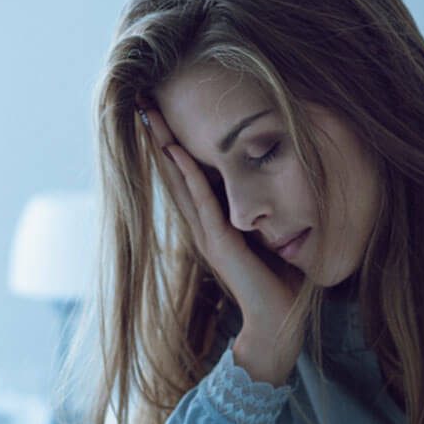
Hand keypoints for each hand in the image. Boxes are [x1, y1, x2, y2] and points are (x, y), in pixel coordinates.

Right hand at [137, 100, 305, 354]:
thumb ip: (262, 214)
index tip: (164, 113)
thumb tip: (277, 184)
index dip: (175, 145)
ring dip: (165, 147)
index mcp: (214, 224)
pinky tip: (177, 151)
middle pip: (175, 173)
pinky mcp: (218, 244)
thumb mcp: (269, 237)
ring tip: (149, 117)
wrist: (277, 321)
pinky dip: (188, 175)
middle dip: (159, 137)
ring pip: (180, 182)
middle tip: (143, 102)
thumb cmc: (280, 282)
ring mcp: (207, 235)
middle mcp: (203, 227)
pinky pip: (201, 201)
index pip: (190, 177)